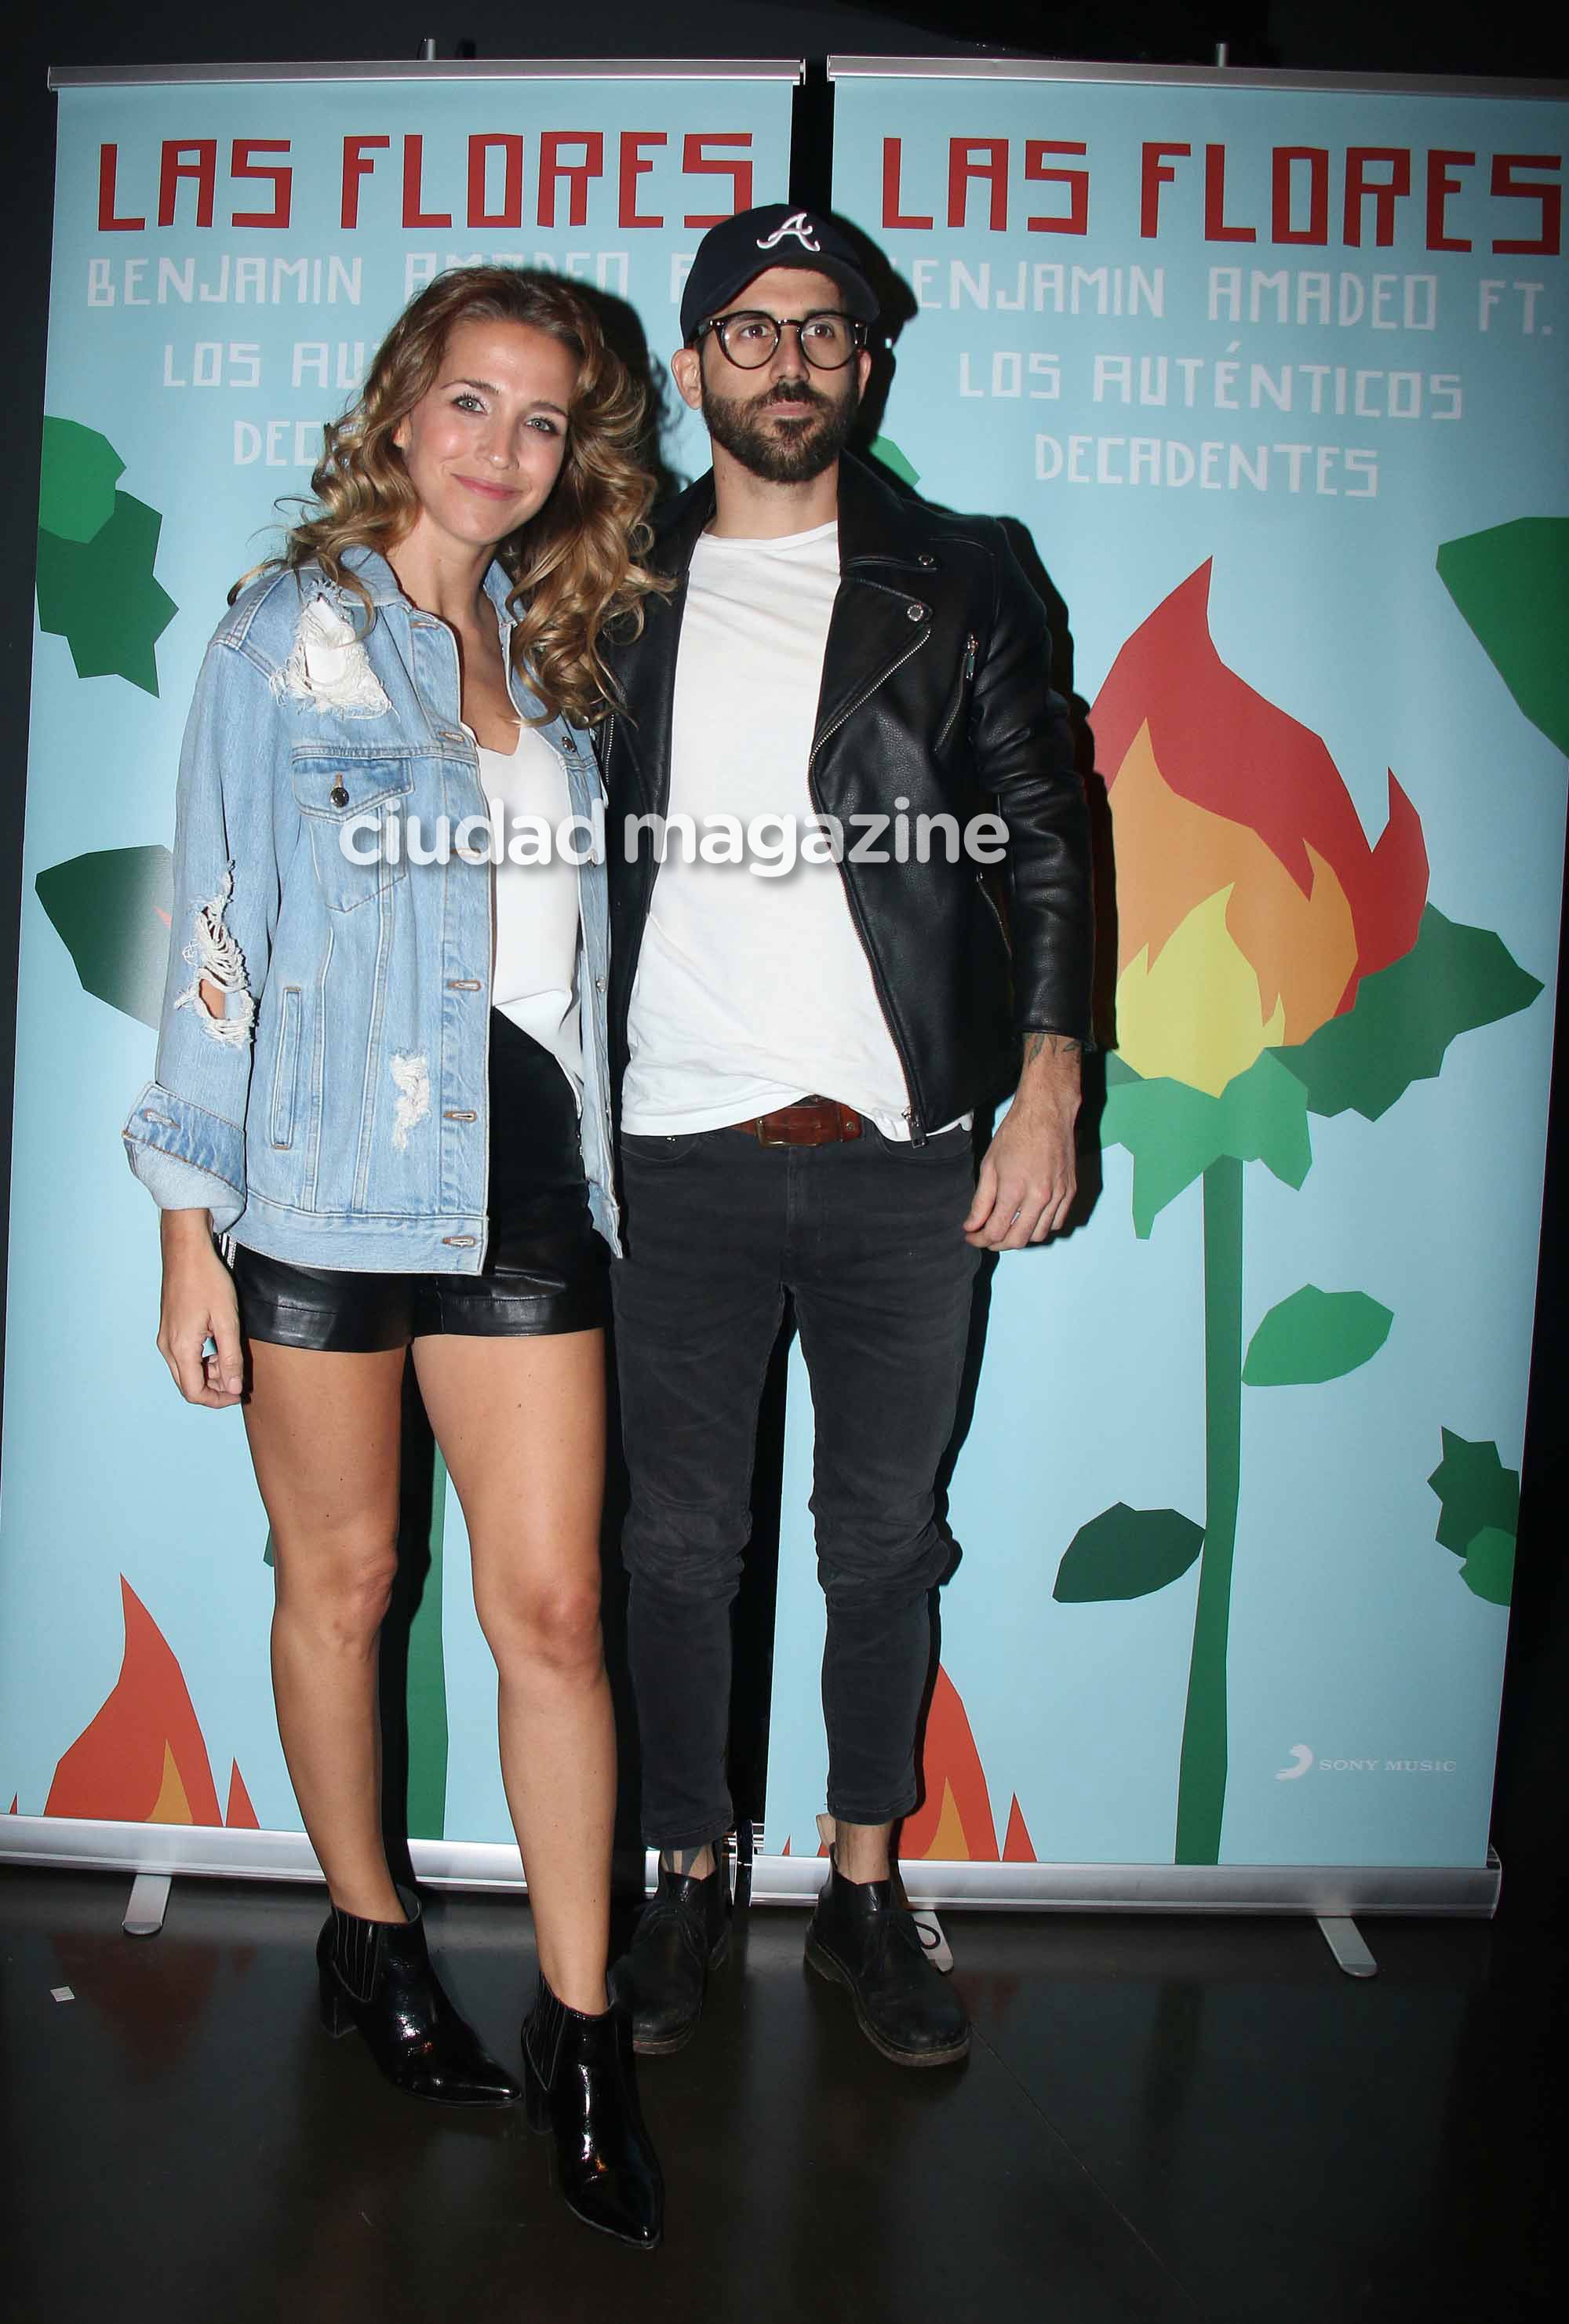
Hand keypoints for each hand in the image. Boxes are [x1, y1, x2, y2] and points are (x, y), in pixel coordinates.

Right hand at [157, 1210, 244, 1404]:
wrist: (186, 1252)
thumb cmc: (207, 1280)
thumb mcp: (227, 1321)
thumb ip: (230, 1357)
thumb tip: (233, 1388)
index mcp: (181, 1348)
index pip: (195, 1393)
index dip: (218, 1400)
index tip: (239, 1393)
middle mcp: (167, 1347)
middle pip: (188, 1386)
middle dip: (214, 1388)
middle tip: (237, 1376)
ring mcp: (165, 1338)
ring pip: (185, 1372)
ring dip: (208, 1373)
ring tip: (229, 1358)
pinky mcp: (168, 1329)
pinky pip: (182, 1356)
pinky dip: (200, 1360)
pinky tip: (217, 1346)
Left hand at [964, 1032, 1081, 1250]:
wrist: (1047, 1113)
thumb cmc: (1015, 1134)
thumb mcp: (989, 1165)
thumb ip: (981, 1201)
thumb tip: (971, 1226)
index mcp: (1014, 1190)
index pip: (995, 1232)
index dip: (980, 1240)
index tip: (971, 1236)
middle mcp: (1039, 1197)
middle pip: (1018, 1240)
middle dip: (998, 1244)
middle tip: (986, 1237)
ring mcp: (1058, 1196)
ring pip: (1038, 1235)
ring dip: (1020, 1237)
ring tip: (1006, 1227)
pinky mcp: (1070, 1191)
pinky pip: (1056, 1223)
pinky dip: (1040, 1227)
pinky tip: (1028, 1218)